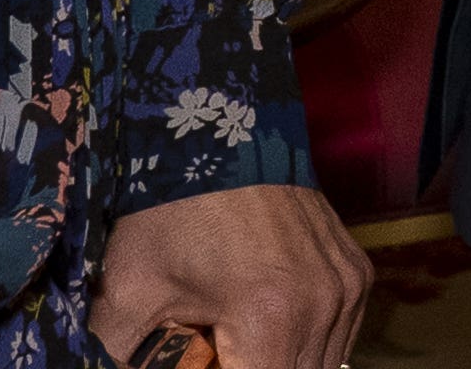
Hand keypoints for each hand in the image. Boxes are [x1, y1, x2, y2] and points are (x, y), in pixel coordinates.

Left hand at [90, 182, 370, 368]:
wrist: (218, 126)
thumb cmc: (168, 206)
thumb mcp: (125, 292)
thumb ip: (114, 356)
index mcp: (271, 317)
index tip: (198, 363)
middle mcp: (323, 304)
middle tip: (210, 352)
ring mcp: (347, 286)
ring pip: (321, 366)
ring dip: (279, 363)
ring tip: (233, 342)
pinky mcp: (356, 271)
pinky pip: (338, 335)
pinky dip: (303, 344)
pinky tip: (263, 325)